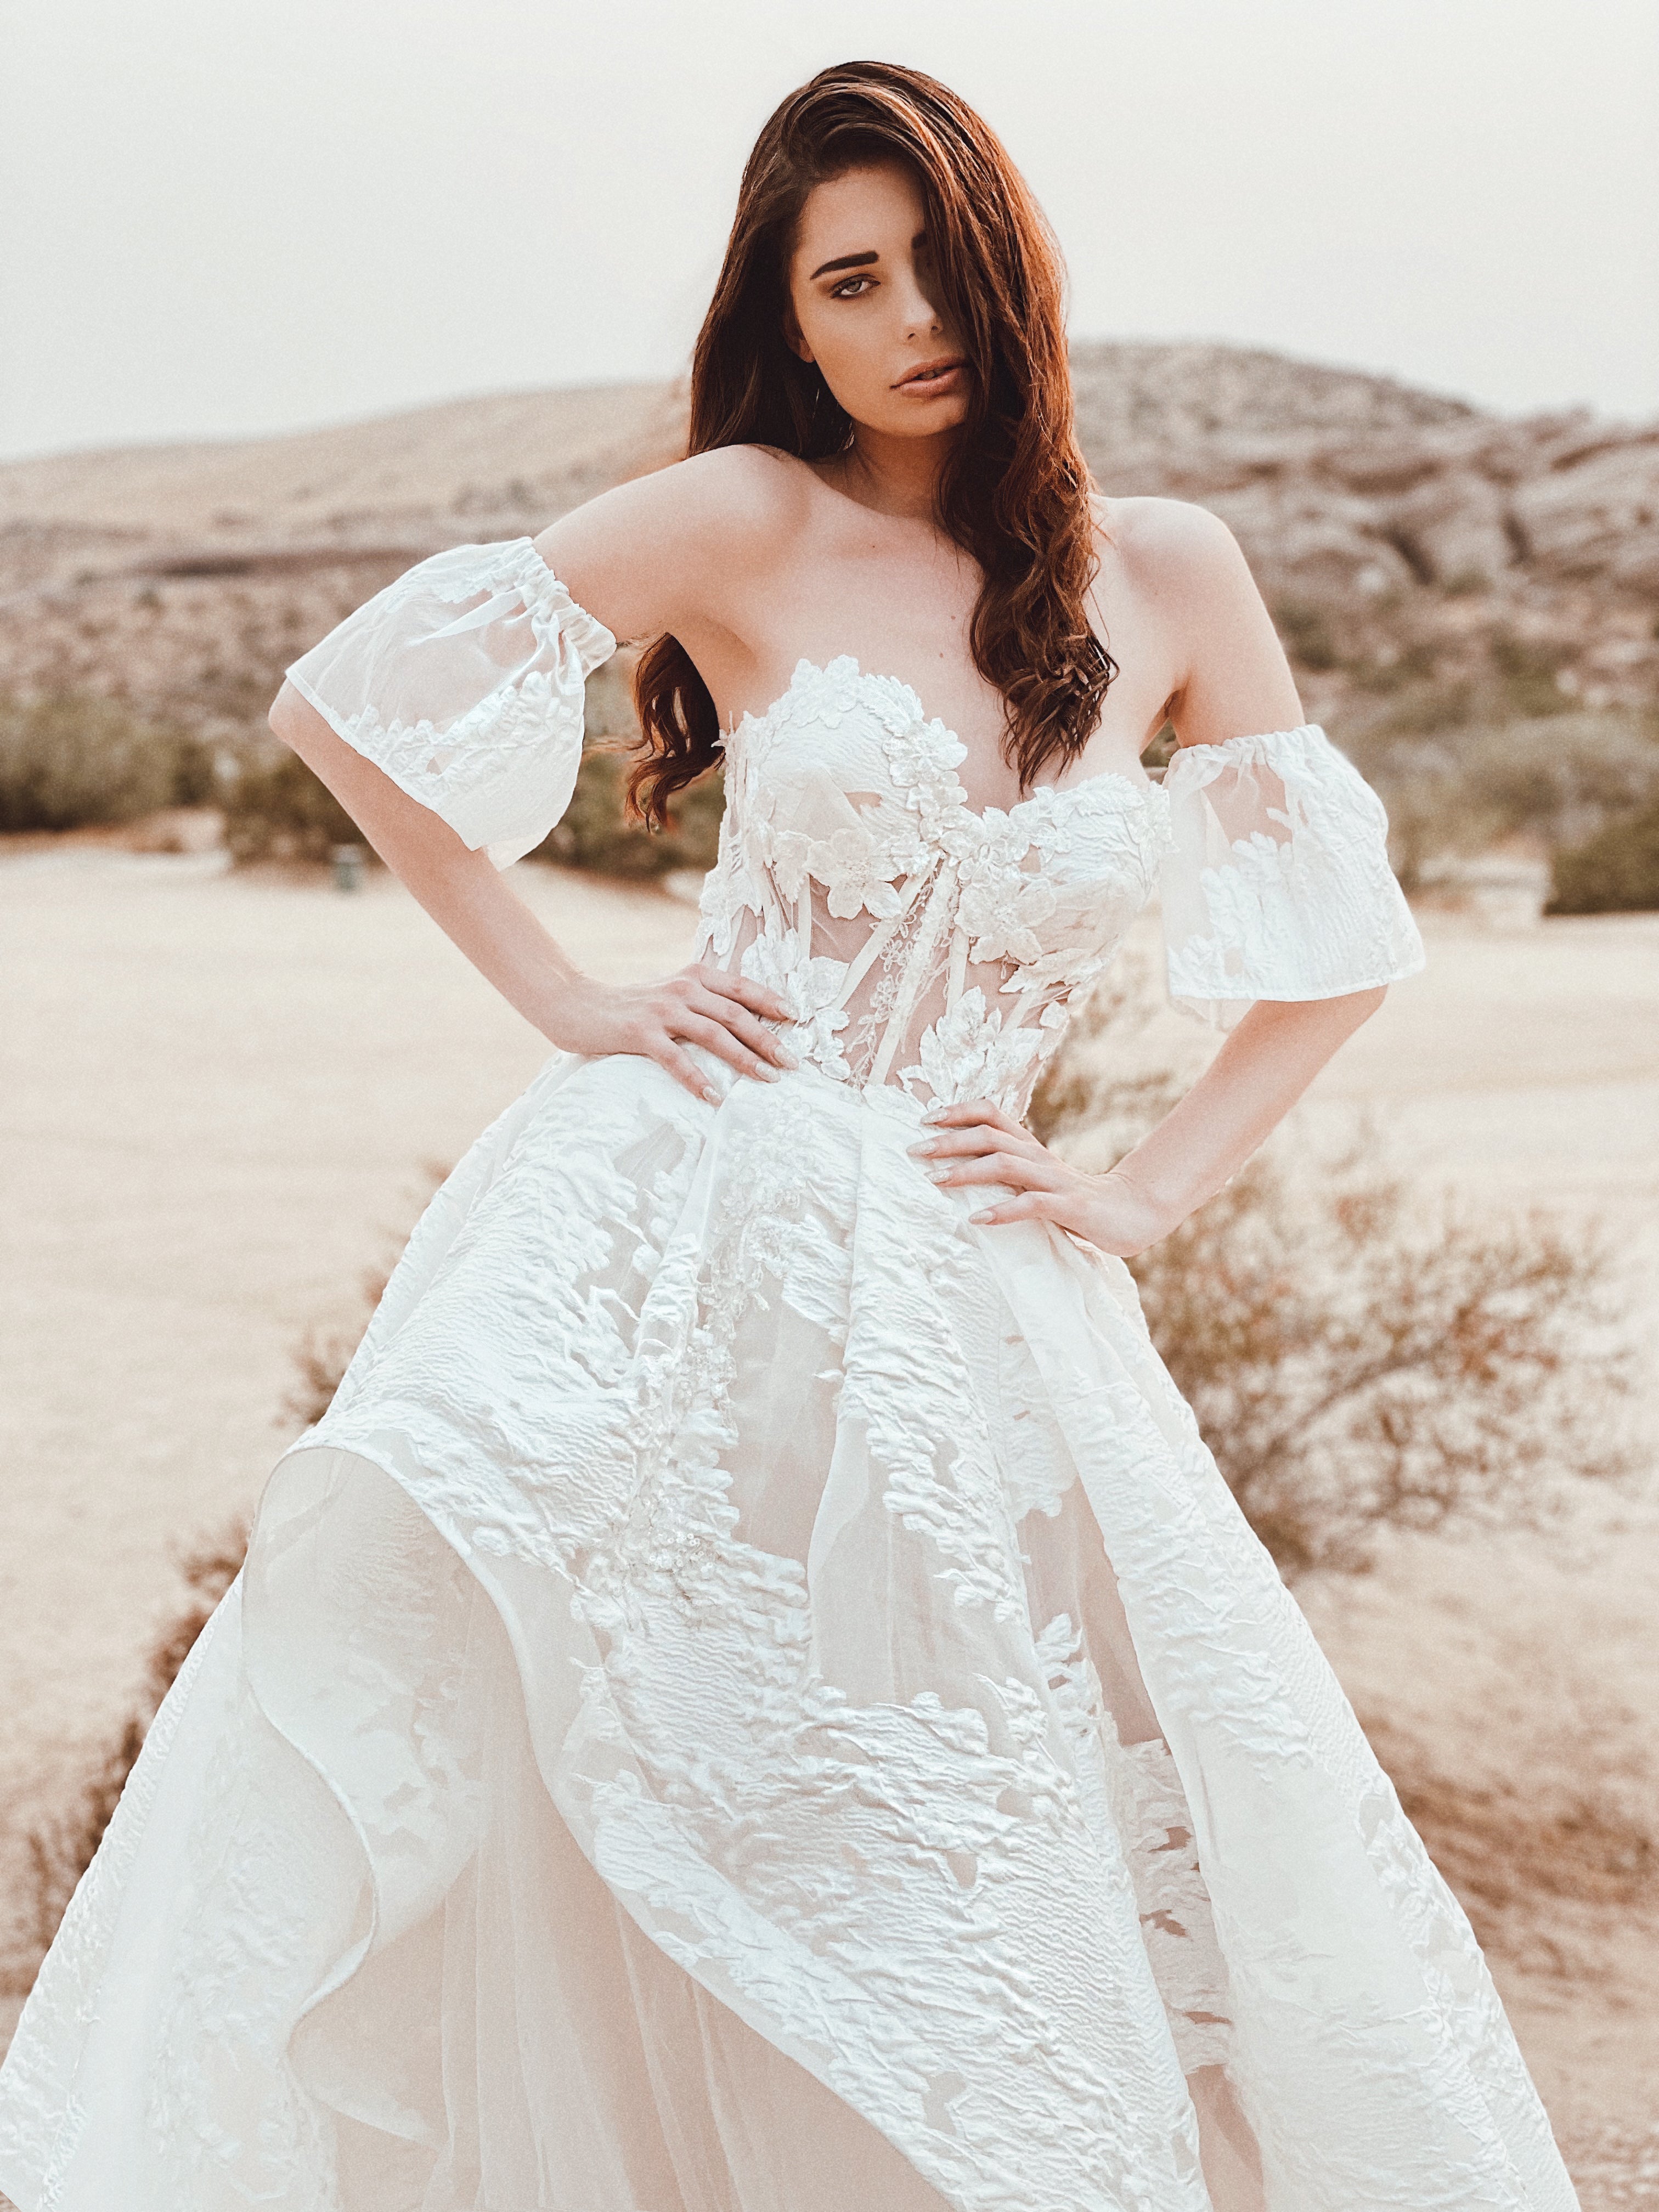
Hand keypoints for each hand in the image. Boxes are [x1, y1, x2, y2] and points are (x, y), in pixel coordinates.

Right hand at [548, 962, 796, 1103]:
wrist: (576, 1004)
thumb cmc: (629, 1005)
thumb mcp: (670, 994)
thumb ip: (701, 1001)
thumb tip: (740, 1023)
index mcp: (694, 976)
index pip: (742, 988)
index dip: (771, 1002)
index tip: (796, 1019)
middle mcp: (683, 989)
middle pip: (736, 1014)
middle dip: (768, 1039)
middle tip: (792, 1064)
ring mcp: (662, 1010)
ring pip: (714, 1035)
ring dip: (744, 1059)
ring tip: (768, 1080)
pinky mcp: (641, 1033)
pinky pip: (676, 1059)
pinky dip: (697, 1079)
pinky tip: (715, 1098)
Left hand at [908, 1098, 1174, 1257]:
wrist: (1132, 1213)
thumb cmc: (1076, 1200)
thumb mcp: (1038, 1180)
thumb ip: (1008, 1173)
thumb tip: (959, 1171)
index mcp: (1030, 1148)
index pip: (992, 1115)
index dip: (959, 1111)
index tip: (925, 1118)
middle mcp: (1039, 1158)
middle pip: (990, 1136)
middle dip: (949, 1140)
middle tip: (915, 1149)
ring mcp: (1054, 1181)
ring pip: (1005, 1165)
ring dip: (966, 1172)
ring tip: (934, 1180)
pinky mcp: (1069, 1207)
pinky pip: (1031, 1205)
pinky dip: (1002, 1211)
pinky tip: (977, 1220)